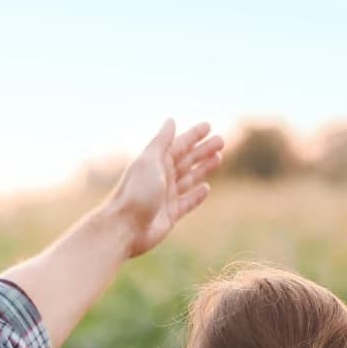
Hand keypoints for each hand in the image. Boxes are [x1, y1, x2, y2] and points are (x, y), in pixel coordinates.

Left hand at [110, 119, 223, 256]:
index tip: (208, 126)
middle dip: (203, 150)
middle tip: (221, 141)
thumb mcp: (149, 160)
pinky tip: (206, 188)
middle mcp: (161, 178)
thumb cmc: (136, 192)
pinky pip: (187, 202)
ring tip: (219, 158)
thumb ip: (161, 142)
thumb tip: (170, 120)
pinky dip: (197, 195)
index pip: (179, 145)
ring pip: (190, 179)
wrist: (125, 227)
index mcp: (156, 163)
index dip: (193, 135)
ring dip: (203, 168)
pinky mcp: (170, 215)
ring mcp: (166, 197)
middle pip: (187, 160)